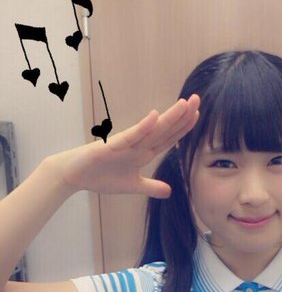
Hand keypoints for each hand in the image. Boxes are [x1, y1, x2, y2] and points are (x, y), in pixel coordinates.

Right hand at [45, 94, 199, 197]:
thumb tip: (169, 192)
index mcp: (143, 153)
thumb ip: (151, 187)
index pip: (168, 138)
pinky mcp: (111, 146)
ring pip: (152, 129)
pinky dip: (143, 127)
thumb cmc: (100, 177)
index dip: (183, 128)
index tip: (197, 115)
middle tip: (196, 99)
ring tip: (184, 104)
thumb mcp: (132, 186)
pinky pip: (131, 136)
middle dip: (181, 115)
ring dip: (168, 117)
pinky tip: (155, 116)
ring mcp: (125, 144)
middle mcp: (138, 145)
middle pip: (164, 129)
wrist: (74, 175)